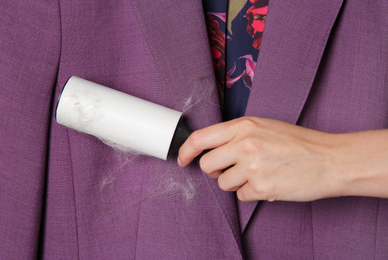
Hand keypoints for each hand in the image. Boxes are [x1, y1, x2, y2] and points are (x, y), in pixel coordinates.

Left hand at [178, 117, 341, 201]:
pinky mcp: (262, 187)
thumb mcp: (264, 127)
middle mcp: (245, 144)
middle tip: (231, 169)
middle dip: (215, 171)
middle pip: (207, 165)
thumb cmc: (298, 143)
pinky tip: (268, 183)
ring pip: (223, 183)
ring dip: (236, 183)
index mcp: (244, 126)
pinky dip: (252, 193)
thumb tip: (212, 150)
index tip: (182, 158)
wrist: (329, 159)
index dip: (186, 150)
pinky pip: (242, 196)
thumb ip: (236, 135)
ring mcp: (253, 166)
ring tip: (258, 174)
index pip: (201, 138)